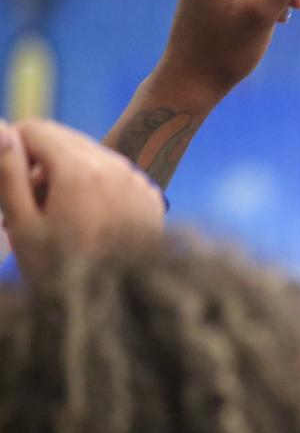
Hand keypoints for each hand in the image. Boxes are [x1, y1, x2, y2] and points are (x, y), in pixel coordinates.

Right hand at [0, 119, 165, 277]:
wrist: (116, 305)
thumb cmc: (61, 269)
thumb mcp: (23, 222)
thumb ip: (8, 171)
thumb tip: (0, 127)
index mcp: (80, 169)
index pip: (36, 129)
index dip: (15, 149)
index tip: (12, 182)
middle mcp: (114, 166)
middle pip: (66, 140)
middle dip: (42, 162)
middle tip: (34, 204)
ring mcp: (137, 181)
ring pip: (92, 157)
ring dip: (70, 174)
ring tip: (61, 216)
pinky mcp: (151, 198)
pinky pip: (117, 177)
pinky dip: (99, 187)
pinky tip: (91, 222)